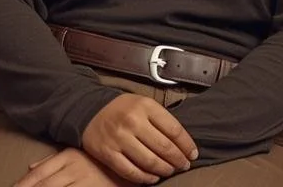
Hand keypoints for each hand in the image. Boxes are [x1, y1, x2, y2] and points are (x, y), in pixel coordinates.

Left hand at [13, 148, 128, 186]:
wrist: (133, 165)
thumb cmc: (102, 161)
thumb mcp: (77, 155)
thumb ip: (52, 162)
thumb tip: (30, 167)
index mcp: (68, 157)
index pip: (38, 174)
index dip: (22, 185)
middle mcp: (74, 168)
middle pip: (44, 186)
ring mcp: (85, 182)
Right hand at [79, 94, 196, 184]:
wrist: (89, 110)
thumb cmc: (122, 108)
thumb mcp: (144, 104)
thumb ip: (161, 119)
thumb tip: (182, 142)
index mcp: (146, 107)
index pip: (174, 130)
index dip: (187, 145)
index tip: (193, 154)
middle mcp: (133, 122)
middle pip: (164, 147)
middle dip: (178, 160)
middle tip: (184, 166)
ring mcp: (120, 139)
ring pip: (149, 161)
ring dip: (164, 170)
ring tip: (170, 171)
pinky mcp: (108, 154)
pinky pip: (130, 171)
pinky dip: (145, 178)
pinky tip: (153, 177)